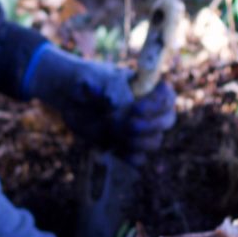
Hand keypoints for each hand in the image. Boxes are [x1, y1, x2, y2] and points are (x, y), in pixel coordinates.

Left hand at [27, 46, 175, 161]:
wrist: (70, 99)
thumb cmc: (84, 82)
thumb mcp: (92, 78)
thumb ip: (107, 86)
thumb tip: (116, 102)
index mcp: (145, 88)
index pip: (167, 95)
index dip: (157, 103)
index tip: (135, 108)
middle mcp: (148, 110)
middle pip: (167, 120)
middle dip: (151, 125)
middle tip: (129, 125)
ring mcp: (139, 129)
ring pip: (155, 141)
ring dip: (139, 142)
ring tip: (115, 133)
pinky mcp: (127, 146)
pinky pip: (139, 158)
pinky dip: (130, 157)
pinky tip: (115, 150)